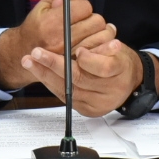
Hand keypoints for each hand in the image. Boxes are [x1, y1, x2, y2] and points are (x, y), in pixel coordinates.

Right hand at [0, 0, 109, 89]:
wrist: (24, 52)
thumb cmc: (37, 24)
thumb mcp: (48, 1)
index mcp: (52, 22)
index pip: (84, 7)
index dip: (82, 5)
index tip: (75, 9)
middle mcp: (62, 40)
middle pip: (96, 21)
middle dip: (91, 18)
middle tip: (80, 20)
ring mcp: (70, 56)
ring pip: (101, 36)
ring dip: (97, 32)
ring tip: (86, 31)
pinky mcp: (76, 66)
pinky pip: (99, 52)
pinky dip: (99, 45)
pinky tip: (91, 41)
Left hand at [22, 39, 158, 116]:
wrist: (129, 82)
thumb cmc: (119, 60)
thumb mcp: (116, 47)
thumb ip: (101, 48)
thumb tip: (81, 52)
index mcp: (120, 71)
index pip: (104, 67)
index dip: (89, 60)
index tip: (78, 51)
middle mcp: (109, 92)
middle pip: (79, 79)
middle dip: (54, 65)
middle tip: (36, 53)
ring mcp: (97, 104)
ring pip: (68, 90)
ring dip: (45, 74)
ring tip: (29, 61)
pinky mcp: (87, 110)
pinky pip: (65, 97)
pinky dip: (51, 83)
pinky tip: (39, 72)